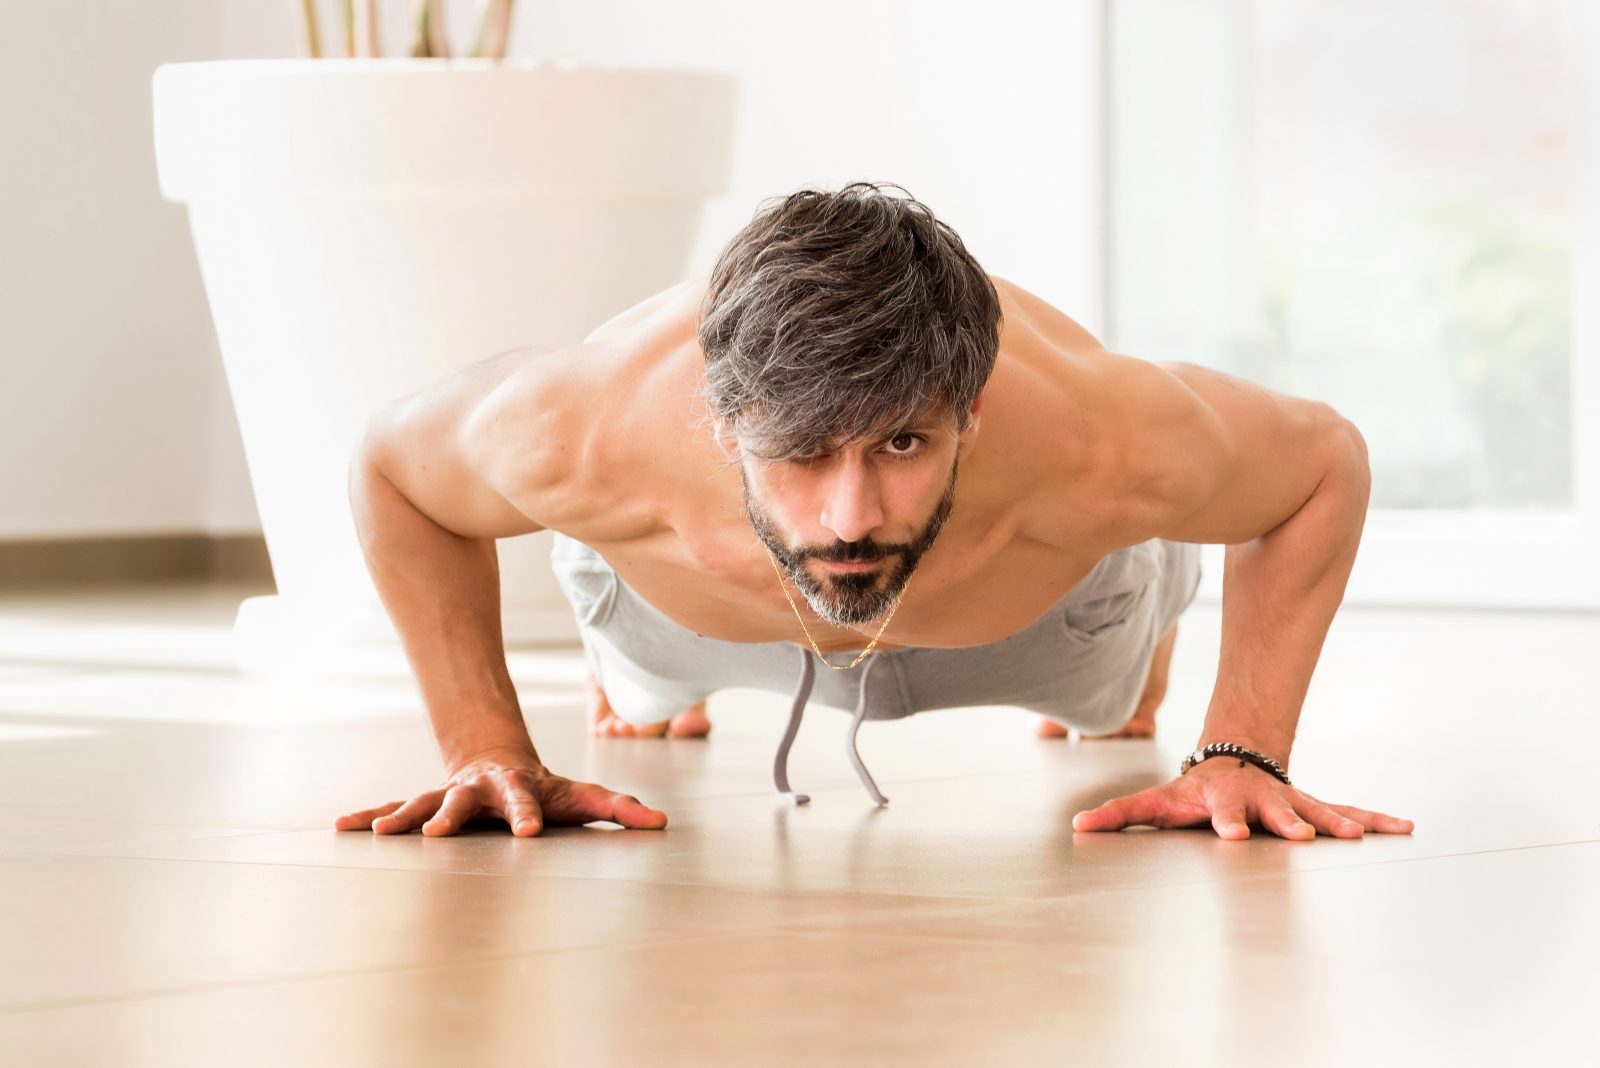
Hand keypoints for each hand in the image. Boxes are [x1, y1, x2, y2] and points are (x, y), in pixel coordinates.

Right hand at [334, 745, 668, 836]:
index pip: (526, 801)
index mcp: (516, 788)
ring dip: (399, 818)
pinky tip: (341, 828)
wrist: (498, 757)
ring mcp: (446, 795)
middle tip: (434, 831)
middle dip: (449, 814)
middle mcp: (476, 790)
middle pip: (463, 801)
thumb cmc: (546, 788)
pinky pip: (393, 810)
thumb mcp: (583, 797)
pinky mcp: (423, 804)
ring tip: (378, 833)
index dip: (529, 814)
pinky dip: (369, 818)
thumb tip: (662, 823)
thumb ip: (619, 808)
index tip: (530, 832)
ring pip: (420, 803)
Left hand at [1070, 757, 1414, 839]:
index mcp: (1219, 802)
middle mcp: (1258, 800)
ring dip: (1335, 821)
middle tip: (1300, 835)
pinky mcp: (1313, 805)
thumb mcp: (1154, 802)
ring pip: (1315, 808)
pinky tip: (1405, 826)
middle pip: (1271, 811)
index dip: (1225, 824)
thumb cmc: (1190, 790)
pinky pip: (1346, 810)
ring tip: (1356, 834)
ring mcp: (1288, 801)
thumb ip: (1118, 815)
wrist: (1232, 759)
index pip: (1219, 814)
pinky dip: (1374, 819)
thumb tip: (1077, 826)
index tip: (1233, 838)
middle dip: (1285, 822)